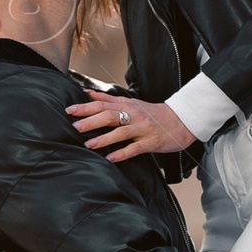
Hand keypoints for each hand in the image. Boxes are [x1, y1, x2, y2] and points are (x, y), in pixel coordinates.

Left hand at [67, 94, 194, 160]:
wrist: (181, 121)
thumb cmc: (153, 114)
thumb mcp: (131, 103)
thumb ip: (109, 99)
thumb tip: (87, 93)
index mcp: (127, 105)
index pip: (103, 104)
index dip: (86, 106)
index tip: (70, 110)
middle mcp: (134, 115)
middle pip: (110, 116)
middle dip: (91, 121)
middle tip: (75, 127)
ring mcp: (142, 129)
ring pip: (121, 132)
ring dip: (104, 139)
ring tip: (89, 144)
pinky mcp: (151, 142)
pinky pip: (134, 148)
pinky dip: (122, 153)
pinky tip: (110, 158)